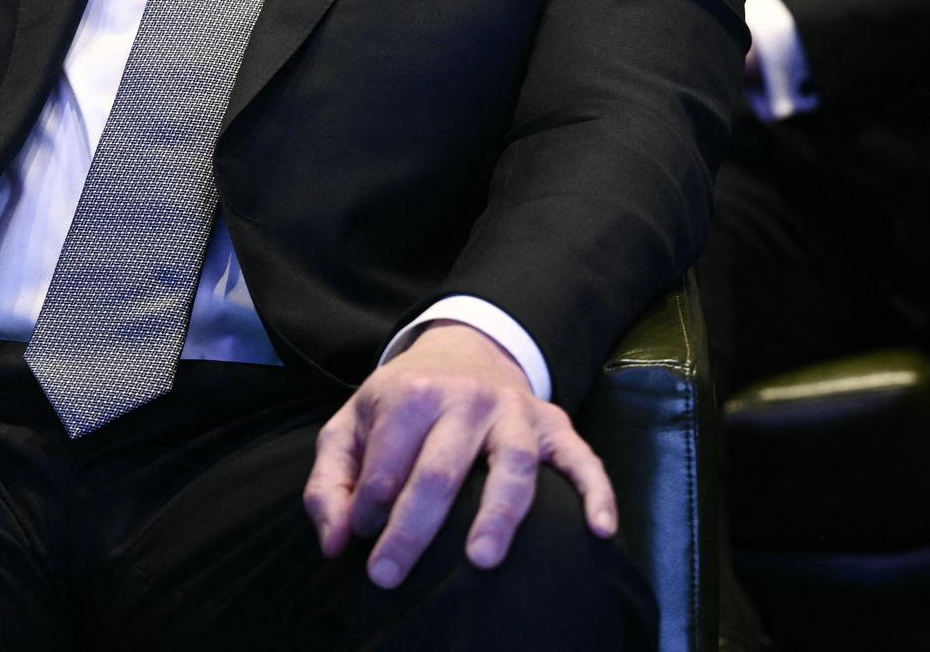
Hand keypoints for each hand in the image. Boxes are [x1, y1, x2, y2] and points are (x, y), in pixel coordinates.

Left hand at [303, 320, 615, 588]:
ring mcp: (516, 413)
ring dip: (498, 513)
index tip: (363, 544)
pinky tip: (599, 532)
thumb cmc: (401, 404)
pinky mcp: (556, 426)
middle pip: (440, 471)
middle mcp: (466, 399)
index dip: (369, 511)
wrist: (464, 351)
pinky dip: (596, 493)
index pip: (385, 466)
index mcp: (412, 396)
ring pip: (513, 464)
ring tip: (480, 561)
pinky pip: (582, 459)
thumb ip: (330, 484)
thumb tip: (336, 543)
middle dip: (412, 529)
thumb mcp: (350, 427)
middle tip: (389, 578)